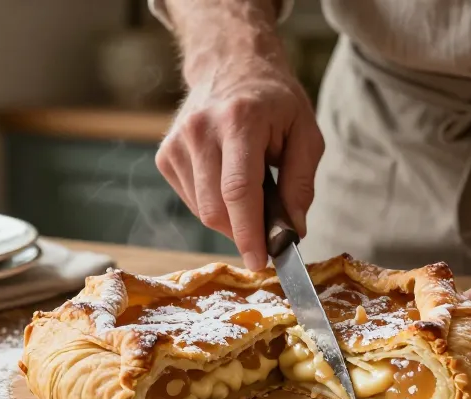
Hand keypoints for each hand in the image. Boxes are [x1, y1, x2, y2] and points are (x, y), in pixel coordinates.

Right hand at [155, 58, 323, 269]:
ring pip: (202, 211)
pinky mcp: (165, 155)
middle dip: (243, 233)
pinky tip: (228, 184)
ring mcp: (177, 143)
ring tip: (252, 194)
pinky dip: (214, 206)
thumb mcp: (306, 133)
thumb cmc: (274, 102)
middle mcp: (200, 130)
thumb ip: (301, 184)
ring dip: (231, 219)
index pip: (238, 191)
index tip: (261, 262)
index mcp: (239, 120)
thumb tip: (292, 232)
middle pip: (215, 209)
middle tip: (268, 236)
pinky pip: (192, 201)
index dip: (249, 233)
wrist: (232, 65)